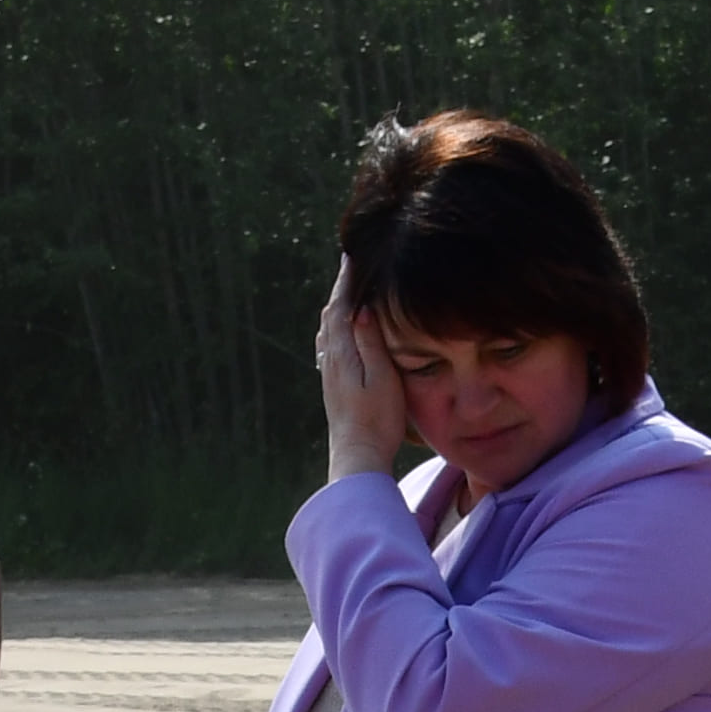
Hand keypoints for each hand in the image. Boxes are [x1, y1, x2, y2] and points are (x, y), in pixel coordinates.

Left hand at [314, 261, 410, 481]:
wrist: (358, 457)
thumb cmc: (376, 421)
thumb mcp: (381, 378)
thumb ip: (370, 342)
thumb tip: (360, 309)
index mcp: (342, 352)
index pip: (342, 305)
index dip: (347, 279)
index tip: (352, 255)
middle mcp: (331, 358)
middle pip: (332, 313)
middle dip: (341, 288)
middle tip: (351, 264)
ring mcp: (330, 372)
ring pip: (329, 328)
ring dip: (338, 306)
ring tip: (348, 290)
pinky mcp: (333, 385)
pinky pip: (331, 344)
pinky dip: (336, 326)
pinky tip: (341, 330)